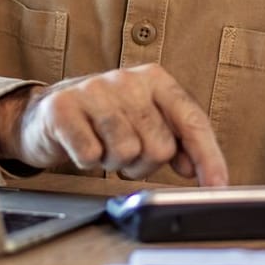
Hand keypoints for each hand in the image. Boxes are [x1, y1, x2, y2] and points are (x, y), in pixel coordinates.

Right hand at [0, 64, 229, 186]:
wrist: (46, 113)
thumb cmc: (103, 120)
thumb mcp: (144, 121)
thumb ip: (175, 139)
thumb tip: (195, 168)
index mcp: (154, 78)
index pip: (191, 120)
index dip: (208, 156)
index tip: (218, 185)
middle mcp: (126, 79)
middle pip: (159, 145)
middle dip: (145, 163)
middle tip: (126, 154)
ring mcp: (92, 91)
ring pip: (126, 152)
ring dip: (114, 162)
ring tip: (104, 147)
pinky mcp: (62, 108)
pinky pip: (91, 155)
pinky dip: (87, 161)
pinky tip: (82, 146)